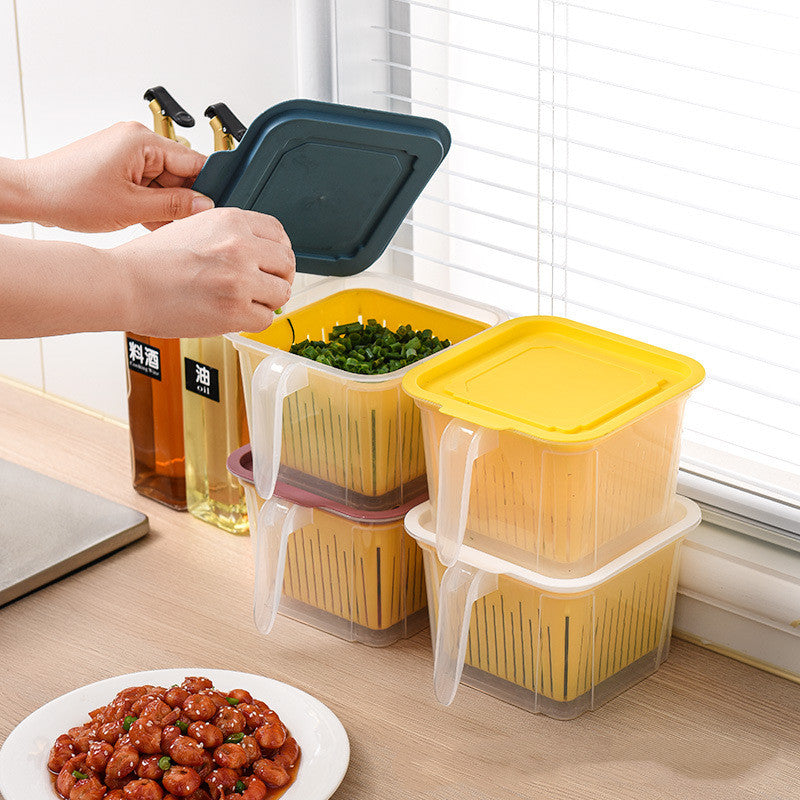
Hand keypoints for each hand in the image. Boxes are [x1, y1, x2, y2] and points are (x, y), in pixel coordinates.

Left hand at [20, 122, 212, 232]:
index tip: (213, 210)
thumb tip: (205, 205)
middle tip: (181, 224)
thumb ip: (175, 206)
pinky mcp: (120, 166)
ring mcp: (127, 153)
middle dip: (183, 201)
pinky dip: (150, 204)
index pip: (195, 161)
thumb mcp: (132, 207)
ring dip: (165, 206)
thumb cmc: (68, 193)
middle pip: (181, 173)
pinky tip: (145, 219)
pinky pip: (148, 185)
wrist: (32, 195)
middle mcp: (136, 141)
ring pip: (165, 183)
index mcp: (142, 141)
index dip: (207, 188)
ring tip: (152, 222)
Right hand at [114, 208, 294, 337]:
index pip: (278, 233)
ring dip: (267, 301)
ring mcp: (239, 279)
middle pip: (287, 264)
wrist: (124, 285)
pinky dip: (253, 321)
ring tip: (244, 302)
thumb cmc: (150, 260)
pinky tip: (234, 316)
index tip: (273, 263)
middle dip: (278, 278)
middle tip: (264, 287)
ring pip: (282, 294)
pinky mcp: (234, 310)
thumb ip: (228, 236)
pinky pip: (266, 319)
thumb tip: (259, 252)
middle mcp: (239, 247)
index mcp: (231, 221)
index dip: (278, 251)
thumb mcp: (194, 227)